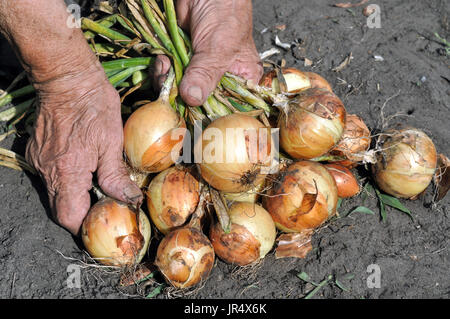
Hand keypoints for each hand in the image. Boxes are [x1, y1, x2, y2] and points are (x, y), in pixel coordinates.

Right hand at [26, 66, 142, 234]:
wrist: (67, 77)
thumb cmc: (93, 106)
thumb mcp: (112, 141)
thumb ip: (115, 176)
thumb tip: (129, 199)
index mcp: (67, 172)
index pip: (69, 217)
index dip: (86, 225)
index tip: (104, 220)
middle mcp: (47, 171)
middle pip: (61, 209)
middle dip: (83, 213)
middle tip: (105, 205)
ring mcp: (39, 161)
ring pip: (56, 194)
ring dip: (76, 196)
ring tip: (99, 186)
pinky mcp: (38, 152)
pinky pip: (52, 177)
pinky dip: (69, 180)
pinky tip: (86, 169)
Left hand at [152, 0, 261, 105]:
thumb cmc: (225, 10)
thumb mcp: (219, 47)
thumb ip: (205, 74)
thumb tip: (192, 99)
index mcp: (241, 78)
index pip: (227, 106)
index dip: (210, 113)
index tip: (193, 116)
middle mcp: (219, 76)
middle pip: (200, 100)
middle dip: (183, 98)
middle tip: (174, 91)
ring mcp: (197, 67)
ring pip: (180, 89)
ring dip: (168, 82)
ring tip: (166, 68)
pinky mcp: (180, 57)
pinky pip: (168, 74)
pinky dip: (161, 70)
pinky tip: (162, 60)